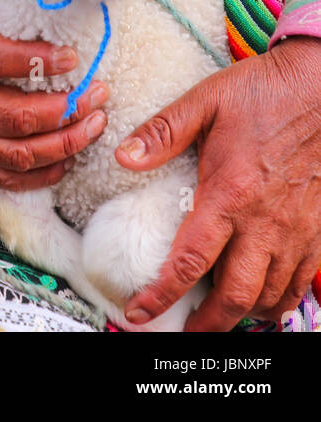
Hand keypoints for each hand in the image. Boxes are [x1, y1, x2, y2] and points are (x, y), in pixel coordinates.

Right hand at [0, 0, 109, 190]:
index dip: (36, 61)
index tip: (72, 57)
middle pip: (15, 118)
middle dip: (64, 110)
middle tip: (99, 94)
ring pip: (17, 153)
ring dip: (63, 144)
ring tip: (95, 125)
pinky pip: (4, 177)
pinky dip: (41, 176)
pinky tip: (69, 159)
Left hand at [113, 35, 320, 330]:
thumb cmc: (262, 92)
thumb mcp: (204, 101)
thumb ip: (162, 131)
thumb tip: (123, 156)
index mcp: (229, 193)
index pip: (190, 260)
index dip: (162, 294)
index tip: (139, 312)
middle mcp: (265, 222)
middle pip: (235, 296)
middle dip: (207, 324)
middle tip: (185, 332)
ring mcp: (296, 230)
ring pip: (270, 297)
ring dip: (243, 315)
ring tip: (219, 317)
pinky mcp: (317, 229)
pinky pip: (300, 283)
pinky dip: (280, 300)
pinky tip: (263, 298)